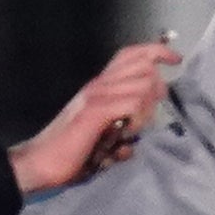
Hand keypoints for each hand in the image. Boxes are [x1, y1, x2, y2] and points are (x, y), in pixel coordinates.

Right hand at [10, 38, 182, 191]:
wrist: (38, 164)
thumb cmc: (66, 154)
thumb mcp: (97, 141)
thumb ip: (115, 139)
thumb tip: (129, 150)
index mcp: (99, 86)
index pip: (131, 54)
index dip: (156, 51)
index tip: (176, 59)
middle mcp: (99, 84)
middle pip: (142, 62)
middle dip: (158, 85)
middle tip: (152, 111)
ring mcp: (97, 95)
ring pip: (143, 83)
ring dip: (148, 107)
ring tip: (133, 129)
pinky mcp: (96, 111)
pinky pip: (133, 102)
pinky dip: (138, 117)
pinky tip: (127, 133)